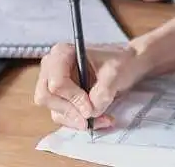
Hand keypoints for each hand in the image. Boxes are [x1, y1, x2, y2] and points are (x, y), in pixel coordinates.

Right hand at [35, 42, 152, 128]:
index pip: (56, 82)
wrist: (127, 65)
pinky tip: (99, 119)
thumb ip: (102, 91)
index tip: (90, 107)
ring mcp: (54, 84)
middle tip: (90, 118)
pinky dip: (79, 122)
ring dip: (77, 120)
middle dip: (70, 111)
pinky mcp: (61, 99)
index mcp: (62, 53)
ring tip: (103, 119)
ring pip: (54, 110)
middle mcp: (52, 68)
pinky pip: (63, 116)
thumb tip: (90, 112)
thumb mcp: (115, 72)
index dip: (73, 98)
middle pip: (46, 97)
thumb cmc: (120, 61)